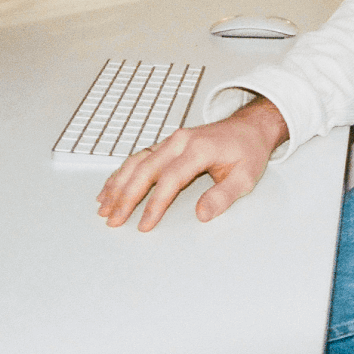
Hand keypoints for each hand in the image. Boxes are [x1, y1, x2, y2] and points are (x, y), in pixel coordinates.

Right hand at [96, 97, 288, 231]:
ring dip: (119, 183)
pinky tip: (111, 188)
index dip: (155, 204)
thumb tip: (201, 215)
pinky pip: (141, 156)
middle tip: (113, 220)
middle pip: (147, 168)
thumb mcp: (246, 177)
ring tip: (104, 207)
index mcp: (199, 148)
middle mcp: (181, 141)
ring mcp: (173, 140)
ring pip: (138, 161)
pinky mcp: (169, 143)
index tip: (144, 225)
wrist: (250, 127)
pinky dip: (123, 172)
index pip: (171, 178)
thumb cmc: (248, 152)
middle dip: (127, 196)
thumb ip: (223, 196)